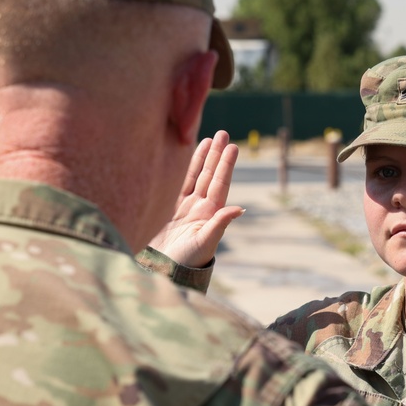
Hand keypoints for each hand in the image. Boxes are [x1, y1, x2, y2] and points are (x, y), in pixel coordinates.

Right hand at [149, 130, 243, 267]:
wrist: (165, 271)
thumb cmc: (186, 261)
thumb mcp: (205, 243)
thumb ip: (220, 224)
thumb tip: (240, 208)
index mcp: (210, 214)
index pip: (220, 183)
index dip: (226, 165)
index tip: (232, 147)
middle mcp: (202, 208)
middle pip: (211, 176)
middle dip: (217, 155)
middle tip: (223, 134)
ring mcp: (189, 208)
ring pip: (198, 178)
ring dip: (205, 159)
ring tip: (210, 139)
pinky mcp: (174, 211)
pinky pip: (183, 185)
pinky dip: (189, 171)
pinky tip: (193, 159)